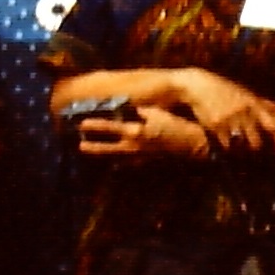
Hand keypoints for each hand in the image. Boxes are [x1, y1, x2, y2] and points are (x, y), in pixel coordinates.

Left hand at [77, 106, 214, 160]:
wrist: (194, 144)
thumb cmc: (177, 125)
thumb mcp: (156, 113)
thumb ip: (140, 112)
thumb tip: (129, 112)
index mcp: (134, 132)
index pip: (108, 128)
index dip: (94, 126)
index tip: (81, 124)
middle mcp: (134, 147)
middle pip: (107, 149)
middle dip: (93, 148)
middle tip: (80, 146)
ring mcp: (141, 157)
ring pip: (118, 158)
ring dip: (106, 155)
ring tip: (95, 153)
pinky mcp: (150, 162)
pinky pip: (131, 163)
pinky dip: (122, 162)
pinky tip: (118, 163)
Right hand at [170, 69, 274, 158]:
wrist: (199, 85)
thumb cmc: (226, 90)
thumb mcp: (247, 94)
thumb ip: (266, 104)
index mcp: (254, 105)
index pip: (273, 127)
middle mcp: (243, 112)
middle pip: (256, 142)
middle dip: (258, 154)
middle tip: (259, 162)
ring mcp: (228, 119)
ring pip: (241, 146)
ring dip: (243, 155)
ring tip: (244, 161)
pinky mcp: (213, 124)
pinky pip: (224, 144)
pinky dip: (228, 151)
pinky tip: (229, 153)